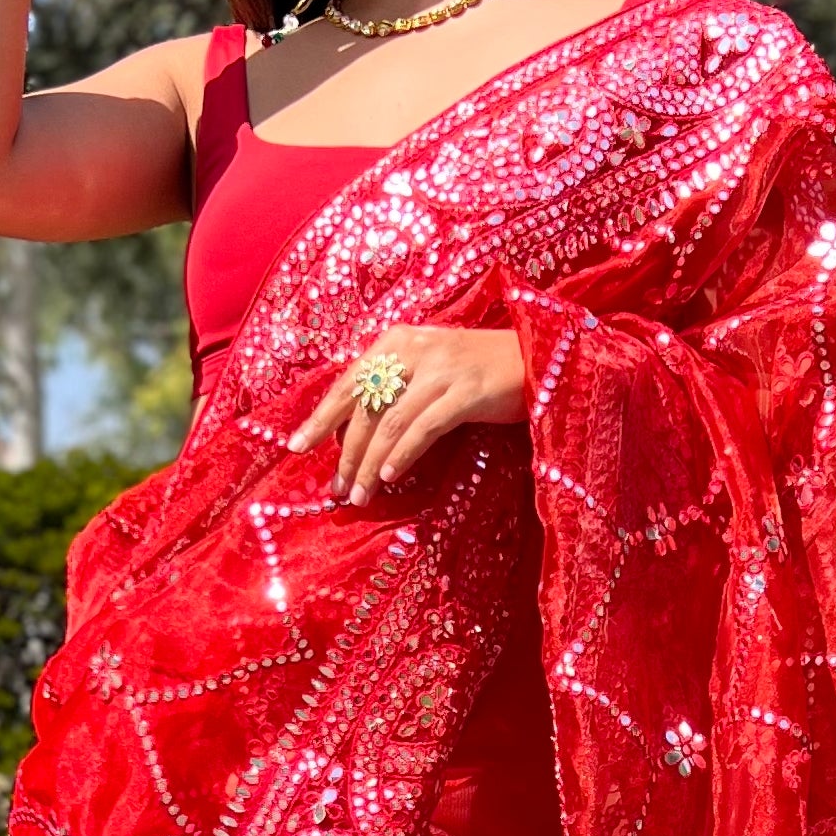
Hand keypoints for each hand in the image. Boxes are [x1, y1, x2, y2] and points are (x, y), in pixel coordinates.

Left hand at [289, 326, 528, 503]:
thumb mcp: (430, 365)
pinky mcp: (467, 392)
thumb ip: (394, 387)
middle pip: (365, 406)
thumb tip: (353, 432)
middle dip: (346, 451)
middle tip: (335, 486)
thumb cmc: (479, 367)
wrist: (538, 356)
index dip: (321, 416)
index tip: (297, 447)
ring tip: (358, 494)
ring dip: (370, 463)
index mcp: (398, 341)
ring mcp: (442, 370)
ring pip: (391, 421)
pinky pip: (425, 427)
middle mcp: (415, 350)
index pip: (349, 382)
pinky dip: (403, 454)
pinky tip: (389, 476)